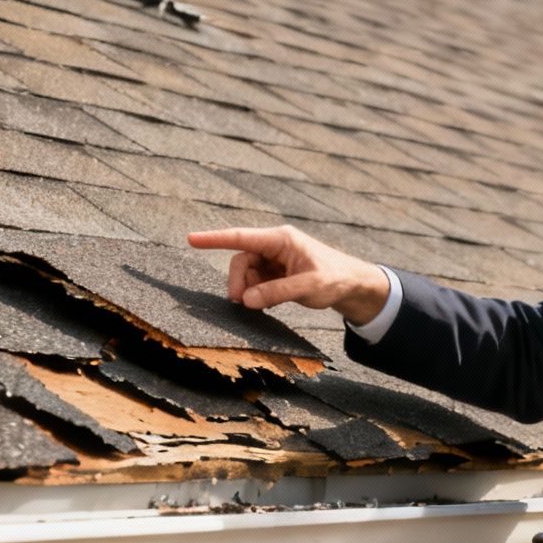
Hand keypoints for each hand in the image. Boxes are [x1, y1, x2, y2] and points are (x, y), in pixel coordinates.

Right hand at [186, 225, 388, 325]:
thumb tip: (246, 300)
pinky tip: (265, 303)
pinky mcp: (276, 273)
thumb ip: (276, 292)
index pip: (241, 238)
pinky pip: (255, 282)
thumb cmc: (335, 279)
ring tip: (261, 304)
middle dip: (238, 282)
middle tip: (240, 303)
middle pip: (241, 260)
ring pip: (247, 274)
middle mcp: (275, 246)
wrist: (352, 285)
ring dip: (248, 290)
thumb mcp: (308, 287)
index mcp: (281, 239)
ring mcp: (274, 260)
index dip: (214, 239)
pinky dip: (256, 294)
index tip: (191, 239)